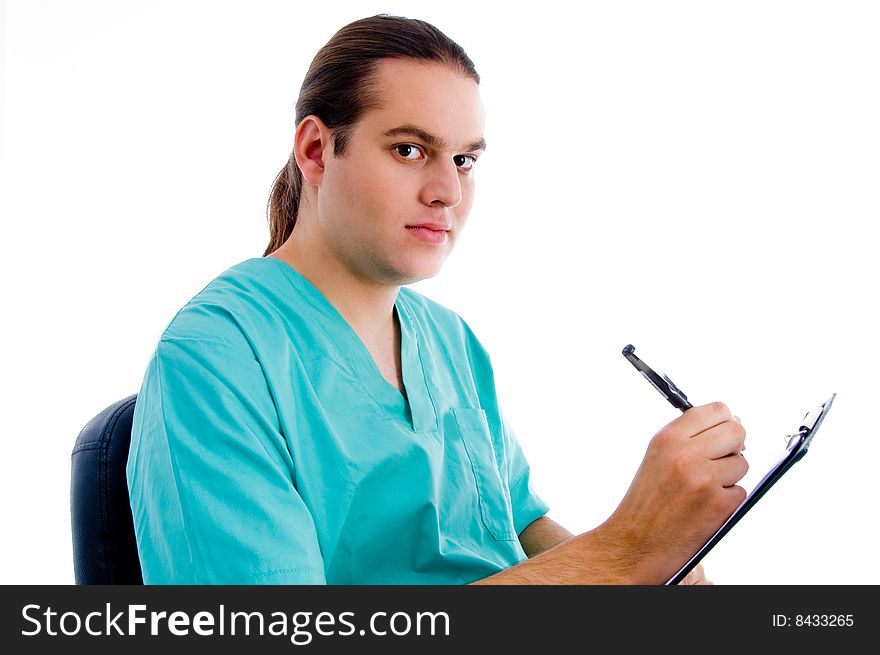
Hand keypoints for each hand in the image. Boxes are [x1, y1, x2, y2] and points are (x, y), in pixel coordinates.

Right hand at [601, 402, 747, 582]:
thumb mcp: (658, 456)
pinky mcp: (718, 504)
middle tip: (718, 462)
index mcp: (668, 437)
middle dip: (734, 447)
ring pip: (742, 463)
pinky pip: (740, 491)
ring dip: (730, 477)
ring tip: (703, 489)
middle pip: (737, 432)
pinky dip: (728, 501)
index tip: (722, 433)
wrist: (633, 543)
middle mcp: (686, 454)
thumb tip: (733, 423)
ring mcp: (704, 479)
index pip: (717, 410)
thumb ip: (689, 437)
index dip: (726, 421)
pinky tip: (704, 507)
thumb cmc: (646, 501)